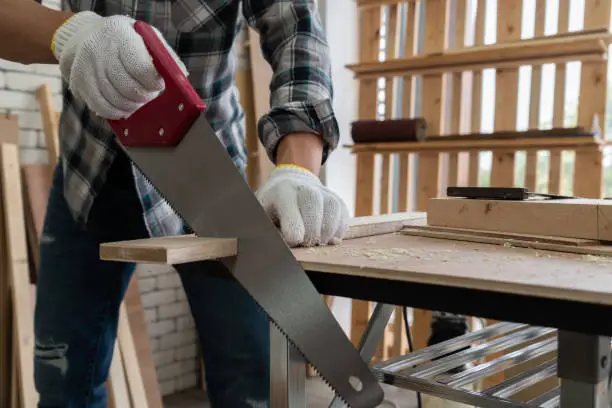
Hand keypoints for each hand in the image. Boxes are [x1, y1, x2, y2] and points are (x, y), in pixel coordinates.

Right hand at [52, 11, 186, 118]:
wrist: (85, 35)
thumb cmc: (125, 39)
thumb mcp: (145, 36)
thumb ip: (164, 54)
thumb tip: (181, 76)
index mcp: (121, 36)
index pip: (140, 68)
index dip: (153, 82)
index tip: (158, 84)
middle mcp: (101, 51)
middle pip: (128, 88)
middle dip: (145, 96)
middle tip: (149, 94)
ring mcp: (87, 68)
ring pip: (116, 100)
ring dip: (133, 106)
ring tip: (138, 100)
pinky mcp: (79, 83)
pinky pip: (101, 107)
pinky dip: (116, 112)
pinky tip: (124, 108)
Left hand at [256, 165, 349, 246]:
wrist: (290, 181)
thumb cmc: (273, 204)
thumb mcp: (262, 213)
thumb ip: (269, 230)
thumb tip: (282, 247)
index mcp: (282, 193)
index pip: (292, 219)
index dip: (293, 237)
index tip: (291, 241)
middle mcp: (304, 188)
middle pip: (314, 212)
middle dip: (311, 235)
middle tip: (306, 244)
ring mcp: (323, 191)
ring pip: (332, 210)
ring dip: (327, 233)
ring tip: (318, 242)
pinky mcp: (336, 198)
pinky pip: (343, 214)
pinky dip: (338, 230)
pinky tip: (329, 238)